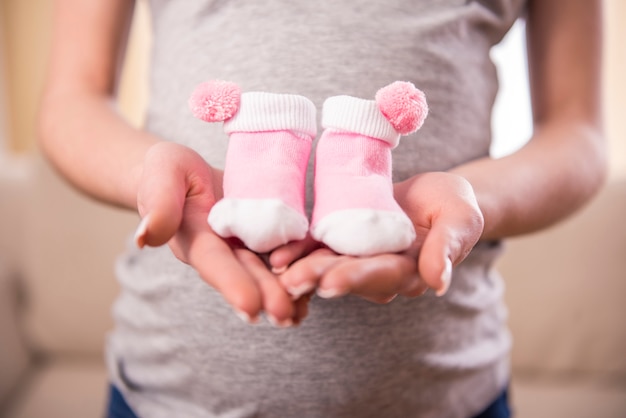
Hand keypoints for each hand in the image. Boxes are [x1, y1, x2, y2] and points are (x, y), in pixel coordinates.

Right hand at [133, 142, 300, 324]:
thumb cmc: (168, 170)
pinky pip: (283, 253)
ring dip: (286, 291)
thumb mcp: (162, 173)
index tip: (250, 308)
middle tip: (288, 316)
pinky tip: (319, 281)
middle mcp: (221, 251)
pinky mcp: (263, 236)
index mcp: (194, 239)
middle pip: (246, 274)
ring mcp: (243, 247)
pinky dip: (299, 267)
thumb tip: (148, 237)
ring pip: (267, 271)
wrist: (185, 172)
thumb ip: (158, 201)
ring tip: (305, 310)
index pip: (214, 264)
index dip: (232, 284)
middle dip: (266, 295)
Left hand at [273, 172, 483, 302]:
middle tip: (292, 281)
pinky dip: (298, 251)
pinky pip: (318, 248)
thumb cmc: (453, 205)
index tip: (332, 283)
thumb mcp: (459, 219)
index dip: (357, 279)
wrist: (435, 195)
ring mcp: (358, 258)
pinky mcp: (342, 241)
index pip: (382, 277)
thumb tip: (439, 283)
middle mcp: (380, 272)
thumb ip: (448, 248)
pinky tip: (276, 255)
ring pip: (328, 265)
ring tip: (277, 270)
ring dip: (302, 268)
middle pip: (348, 275)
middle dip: (319, 277)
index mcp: (410, 271)